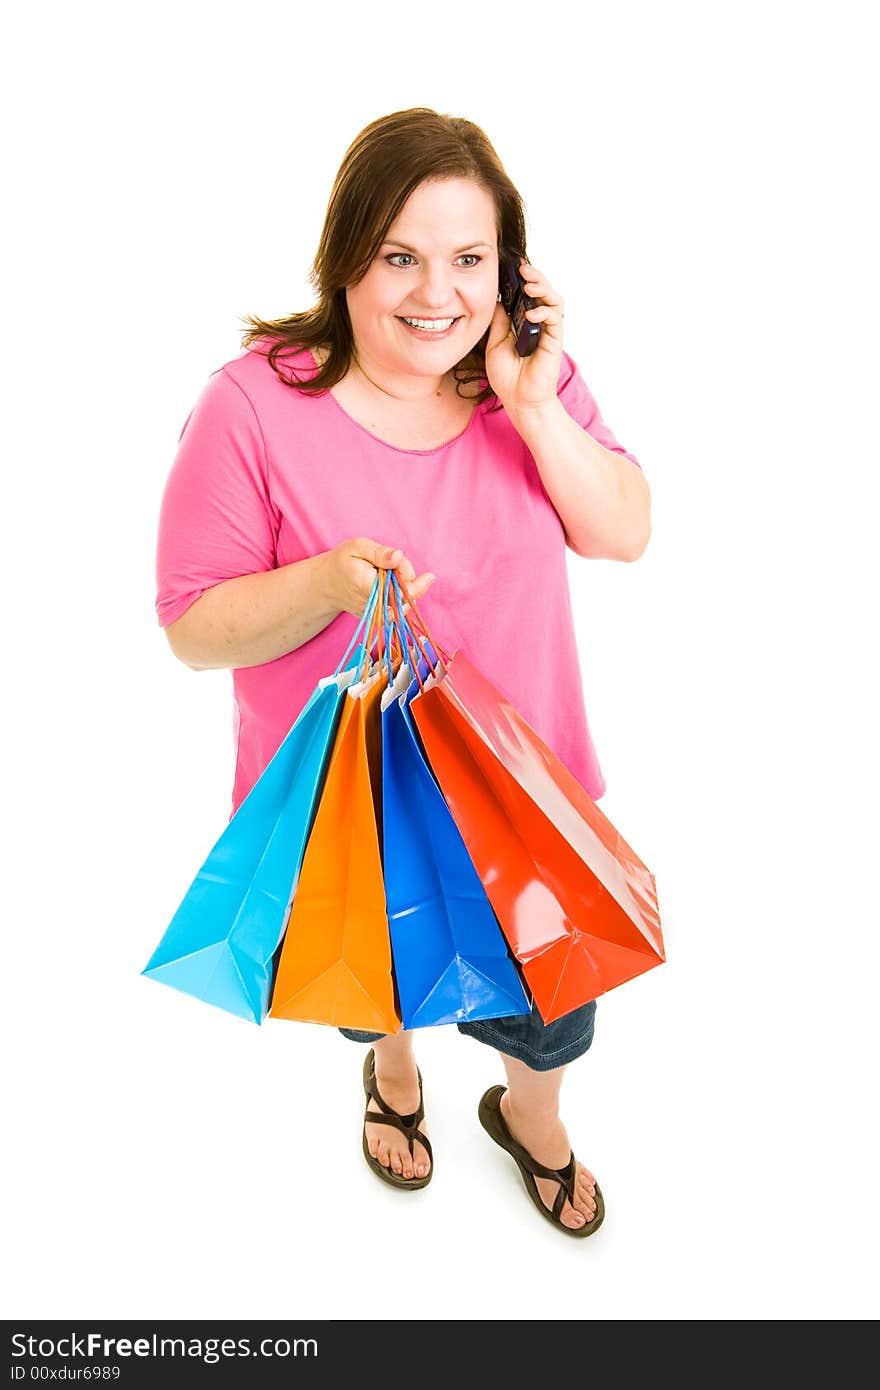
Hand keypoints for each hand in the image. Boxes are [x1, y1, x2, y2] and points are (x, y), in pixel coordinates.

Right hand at [324, 536, 435, 618]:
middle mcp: (373, 607)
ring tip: (384, 575)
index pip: (400, 592)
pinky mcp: (380, 620)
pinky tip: (386, 586)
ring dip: (403, 586)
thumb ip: (380, 553)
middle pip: (407, 595)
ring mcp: (377, 617)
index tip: (428, 577)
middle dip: (406, 577)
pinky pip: (401, 608)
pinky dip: (399, 595)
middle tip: (389, 564)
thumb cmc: (344, 562)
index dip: (416, 584)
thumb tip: (399, 557)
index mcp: (367, 586)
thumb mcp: (358, 547)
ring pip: (406, 602)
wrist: (329, 585)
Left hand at [484, 258, 563, 414]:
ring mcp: (548, 331)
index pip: (527, 294)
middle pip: (543, 292)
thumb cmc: (507, 377)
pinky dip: (544, 312)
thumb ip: (498, 321)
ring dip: (543, 288)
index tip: (511, 268)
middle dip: (535, 277)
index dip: (522, 280)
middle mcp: (538, 323)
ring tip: (529, 285)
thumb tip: (496, 298)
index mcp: (524, 322)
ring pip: (554, 300)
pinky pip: (555, 319)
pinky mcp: (554, 341)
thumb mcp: (494, 343)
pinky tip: (531, 314)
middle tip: (522, 269)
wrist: (518, 400)